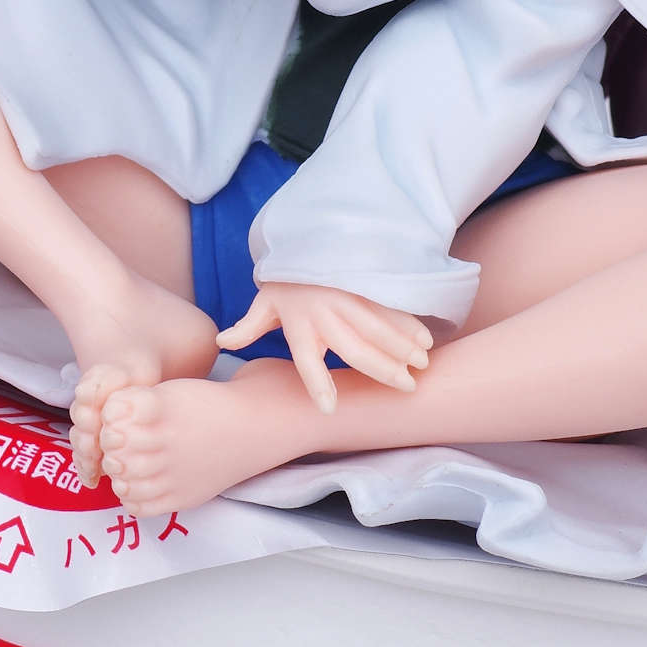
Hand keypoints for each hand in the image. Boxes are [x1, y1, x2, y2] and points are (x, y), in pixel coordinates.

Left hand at [216, 283, 432, 413]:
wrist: (302, 236)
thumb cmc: (285, 281)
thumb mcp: (263, 302)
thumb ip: (247, 327)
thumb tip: (221, 342)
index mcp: (299, 324)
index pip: (307, 361)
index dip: (317, 385)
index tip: (329, 409)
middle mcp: (324, 313)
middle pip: (356, 348)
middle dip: (383, 370)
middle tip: (406, 387)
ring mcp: (347, 297)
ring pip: (379, 328)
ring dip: (403, 348)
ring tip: (421, 366)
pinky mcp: (364, 284)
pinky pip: (390, 308)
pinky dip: (409, 324)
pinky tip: (425, 340)